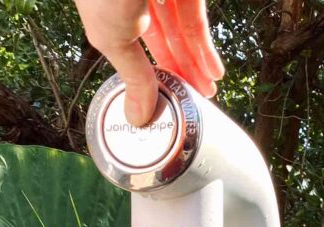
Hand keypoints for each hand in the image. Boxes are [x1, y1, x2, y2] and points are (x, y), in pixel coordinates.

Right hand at [73, 0, 224, 124]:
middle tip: (193, 101)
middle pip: (163, 41)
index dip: (148, 74)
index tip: (164, 100)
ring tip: (208, 93)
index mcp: (109, 11)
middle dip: (179, 72)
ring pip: (182, 33)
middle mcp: (136, 0)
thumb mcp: (113, 40)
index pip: (133, 47)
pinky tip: (214, 71)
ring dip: (197, 64)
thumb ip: (132, 77)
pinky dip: (205, 47)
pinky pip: (196, 19)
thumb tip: (137, 117)